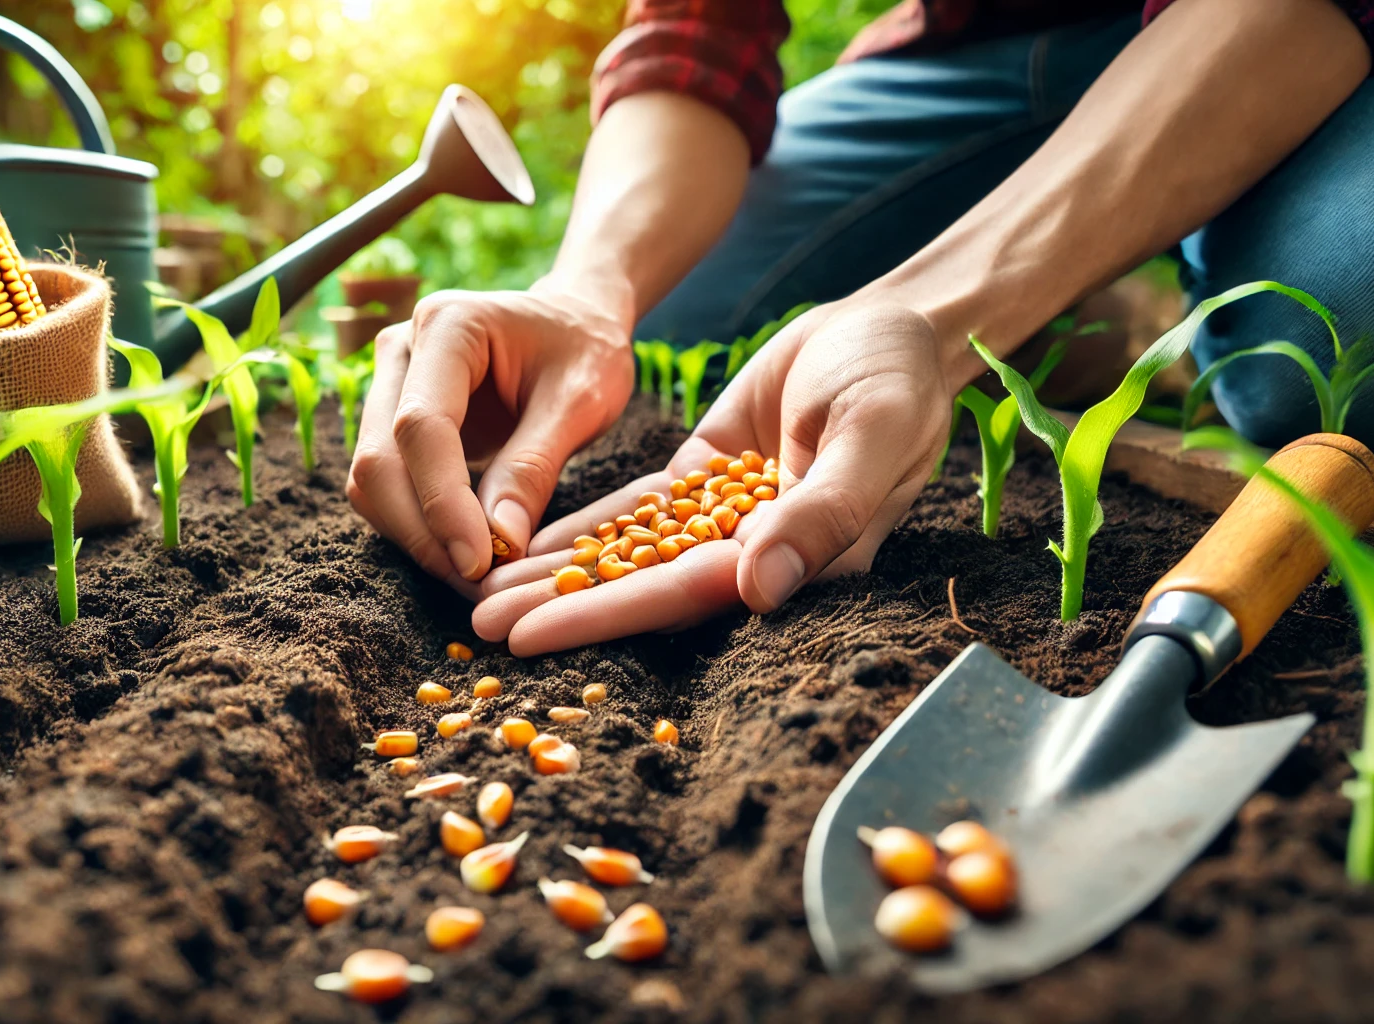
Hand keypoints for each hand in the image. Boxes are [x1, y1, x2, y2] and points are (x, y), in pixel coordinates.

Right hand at [346, 285, 635, 592]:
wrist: (575, 324)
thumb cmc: (585, 350)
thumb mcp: (582, 401)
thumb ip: (535, 467)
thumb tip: (500, 543)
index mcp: (448, 325)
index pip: (420, 425)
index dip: (443, 502)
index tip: (480, 562)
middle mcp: (401, 351)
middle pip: (379, 459)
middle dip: (424, 531)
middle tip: (479, 581)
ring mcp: (387, 386)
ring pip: (370, 481)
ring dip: (415, 537)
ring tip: (477, 572)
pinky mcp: (390, 423)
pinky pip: (385, 488)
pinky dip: (417, 528)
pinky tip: (464, 550)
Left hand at [471, 301, 955, 654]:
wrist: (894, 328)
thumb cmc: (899, 382)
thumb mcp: (871, 437)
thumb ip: (821, 513)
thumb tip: (756, 589)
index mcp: (793, 562)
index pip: (679, 596)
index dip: (602, 617)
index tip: (527, 636)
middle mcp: (751, 556)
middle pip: (638, 587)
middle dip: (558, 608)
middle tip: (474, 625)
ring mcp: (722, 521)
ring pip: (625, 554)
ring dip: (556, 574)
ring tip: (478, 593)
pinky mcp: (701, 482)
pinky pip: (630, 513)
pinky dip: (580, 530)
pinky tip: (521, 540)